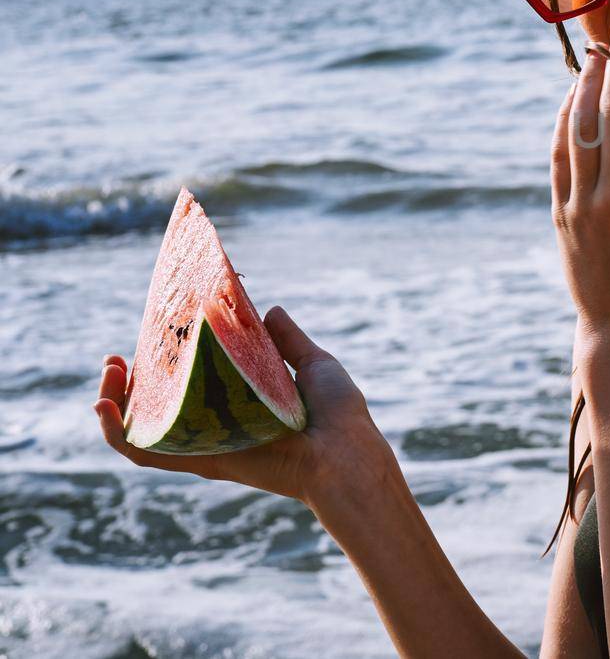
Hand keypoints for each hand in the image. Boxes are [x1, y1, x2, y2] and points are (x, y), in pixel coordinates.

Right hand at [94, 307, 394, 505]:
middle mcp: (217, 424)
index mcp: (239, 401)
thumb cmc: (338, 413)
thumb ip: (287, 340)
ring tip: (107, 374)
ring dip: (113, 402)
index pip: (191, 382)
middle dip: (129, 381)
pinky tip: (103, 409)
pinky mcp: (201, 461)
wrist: (345, 452)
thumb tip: (268, 308)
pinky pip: (148, 453)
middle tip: (116, 358)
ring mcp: (207, 443)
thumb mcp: (313, 364)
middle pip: (158, 405)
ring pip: (142, 428)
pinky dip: (118, 435)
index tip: (153, 333)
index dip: (166, 362)